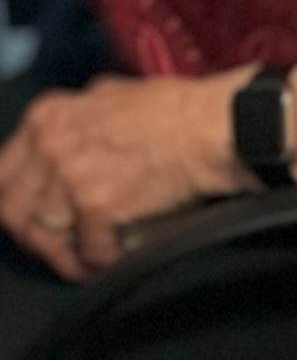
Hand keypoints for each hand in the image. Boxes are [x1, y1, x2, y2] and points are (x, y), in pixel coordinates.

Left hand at [0, 73, 249, 279]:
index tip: (36, 221)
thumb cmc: (179, 110)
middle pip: (16, 209)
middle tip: (58, 251)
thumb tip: (75, 140)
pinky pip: (89, 247)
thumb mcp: (111, 96)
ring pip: (48, 233)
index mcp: (47, 116)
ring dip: (68, 254)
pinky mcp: (97, 204)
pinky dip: (102, 259)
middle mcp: (49, 144)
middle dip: (36, 237)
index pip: (5, 174)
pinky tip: (115, 258)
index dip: (20, 205)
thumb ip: (80, 121)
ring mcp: (70, 175)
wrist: (214, 127)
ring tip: (86, 263)